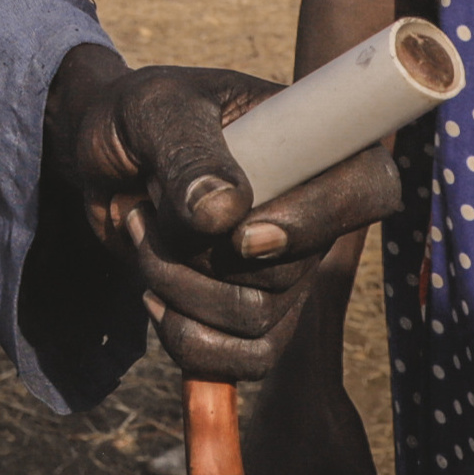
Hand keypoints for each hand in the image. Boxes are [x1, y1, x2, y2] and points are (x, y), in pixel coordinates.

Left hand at [49, 47, 401, 382]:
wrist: (107, 159)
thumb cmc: (141, 117)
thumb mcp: (154, 114)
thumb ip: (189, 155)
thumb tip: (224, 214)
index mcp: (313, 141)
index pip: (366, 186)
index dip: (315, 220)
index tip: (240, 236)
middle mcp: (314, 210)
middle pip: (287, 272)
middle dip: (196, 255)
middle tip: (146, 209)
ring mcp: (288, 266)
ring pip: (255, 318)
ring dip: (175, 287)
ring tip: (139, 232)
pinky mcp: (256, 311)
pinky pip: (246, 360)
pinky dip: (187, 339)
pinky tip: (152, 296)